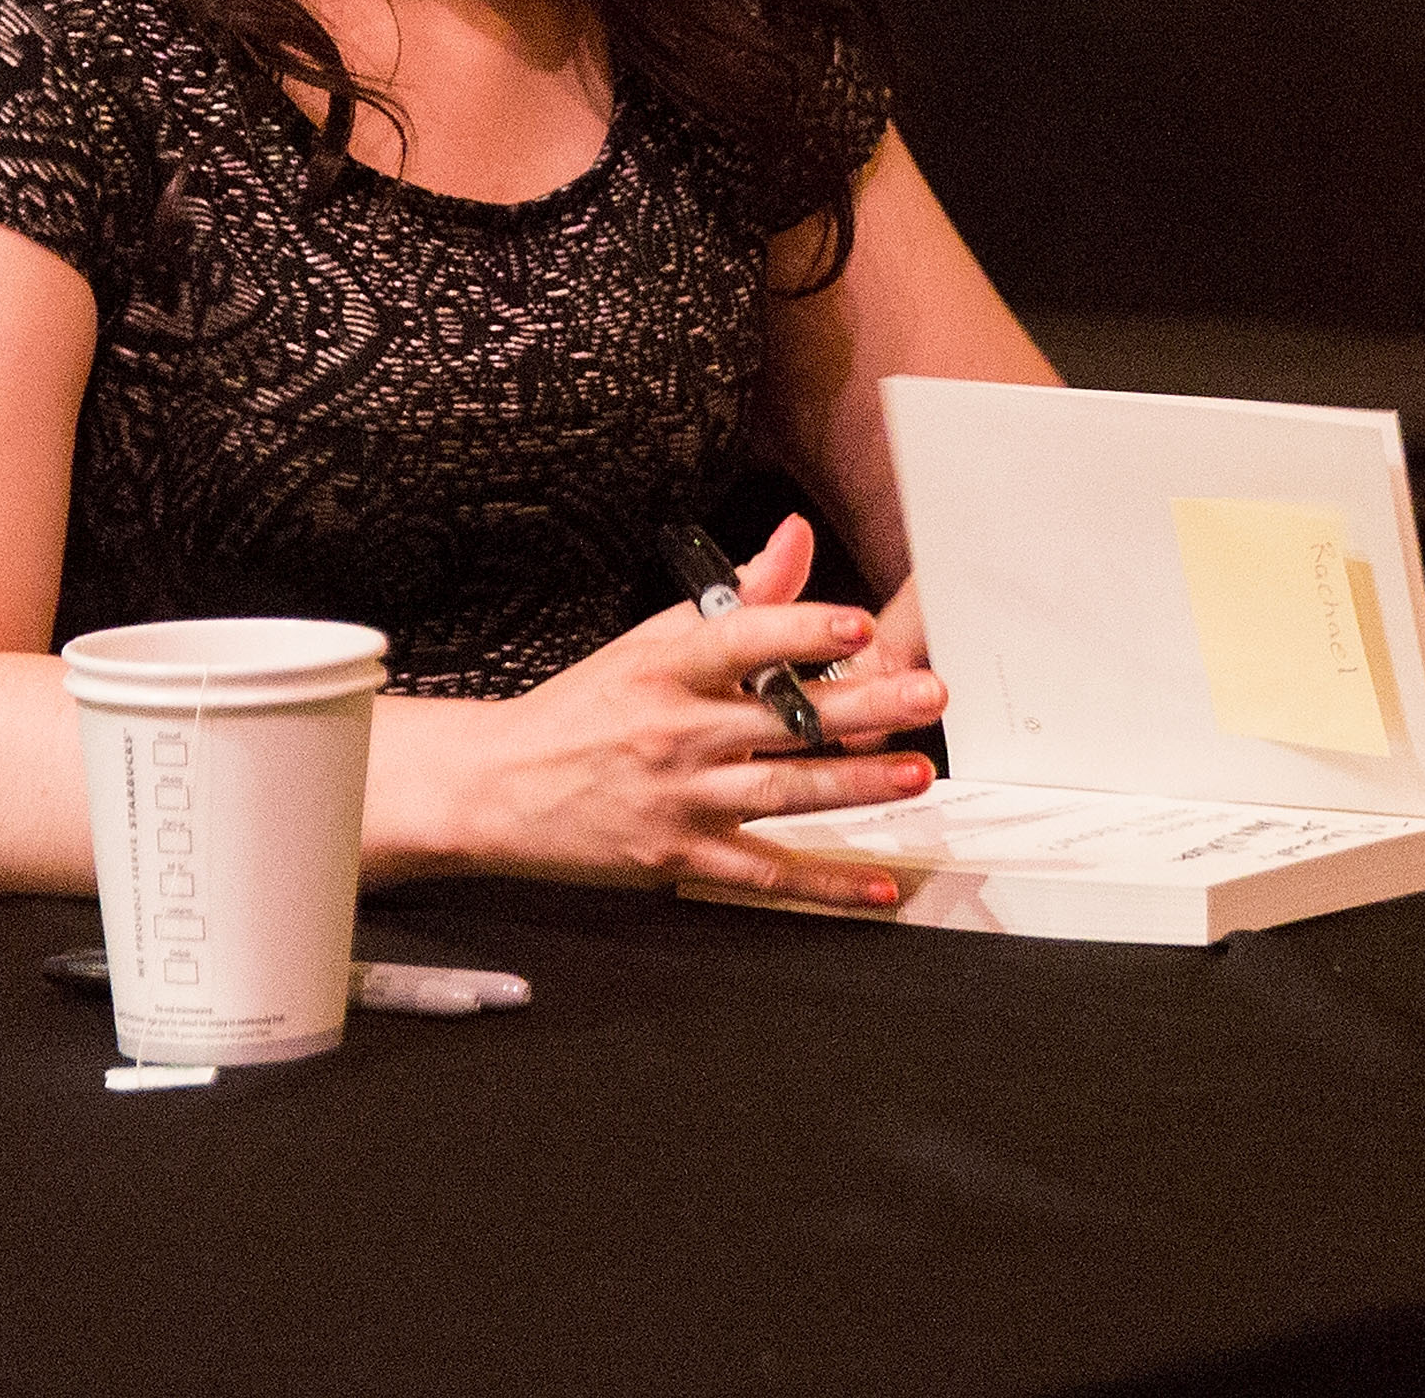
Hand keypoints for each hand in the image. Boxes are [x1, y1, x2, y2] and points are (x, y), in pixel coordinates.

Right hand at [401, 516, 946, 907]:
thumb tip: (796, 541)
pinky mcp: (681, 856)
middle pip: (782, 718)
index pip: (741, 639)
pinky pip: (766, 873)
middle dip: (863, 706)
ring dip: (860, 785)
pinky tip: (876, 884)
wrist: (500, 787)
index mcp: (665, 667)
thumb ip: (735, 598)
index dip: (802, 628)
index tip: (857, 623)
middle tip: (924, 694)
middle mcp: (676, 731)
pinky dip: (826, 884)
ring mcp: (681, 799)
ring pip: (785, 792)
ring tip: (917, 772)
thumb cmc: (581, 709)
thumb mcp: (649, 641)